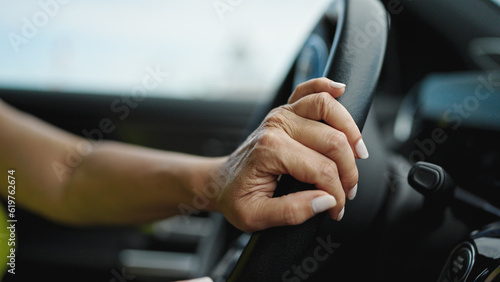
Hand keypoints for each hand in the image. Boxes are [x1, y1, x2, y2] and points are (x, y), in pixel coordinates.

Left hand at [211, 78, 368, 232]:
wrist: (220, 182)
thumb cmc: (236, 197)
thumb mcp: (256, 216)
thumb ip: (292, 212)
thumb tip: (326, 200)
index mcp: (270, 151)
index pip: (322, 170)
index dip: (336, 194)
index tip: (336, 210)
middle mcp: (277, 126)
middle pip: (332, 141)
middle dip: (349, 171)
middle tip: (348, 192)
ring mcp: (282, 114)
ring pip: (327, 107)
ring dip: (350, 131)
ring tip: (358, 154)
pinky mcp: (285, 111)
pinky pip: (308, 89)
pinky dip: (326, 87)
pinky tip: (341, 90)